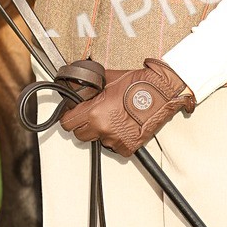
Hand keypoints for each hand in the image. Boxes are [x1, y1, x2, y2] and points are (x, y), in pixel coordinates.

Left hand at [59, 58, 195, 156]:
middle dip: (83, 125)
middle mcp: (102, 128)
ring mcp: (115, 140)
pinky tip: (122, 125)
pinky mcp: (127, 147)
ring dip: (100, 132)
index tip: (72, 114)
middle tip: (91, 115)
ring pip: (98, 141)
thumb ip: (88, 87)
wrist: (158, 93)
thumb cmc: (136, 85)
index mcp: (94, 112)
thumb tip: (76, 88)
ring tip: (111, 118)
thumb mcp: (106, 79)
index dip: (69, 116)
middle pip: (80, 135)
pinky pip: (114, 147)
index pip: (68, 123)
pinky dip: (116, 139)